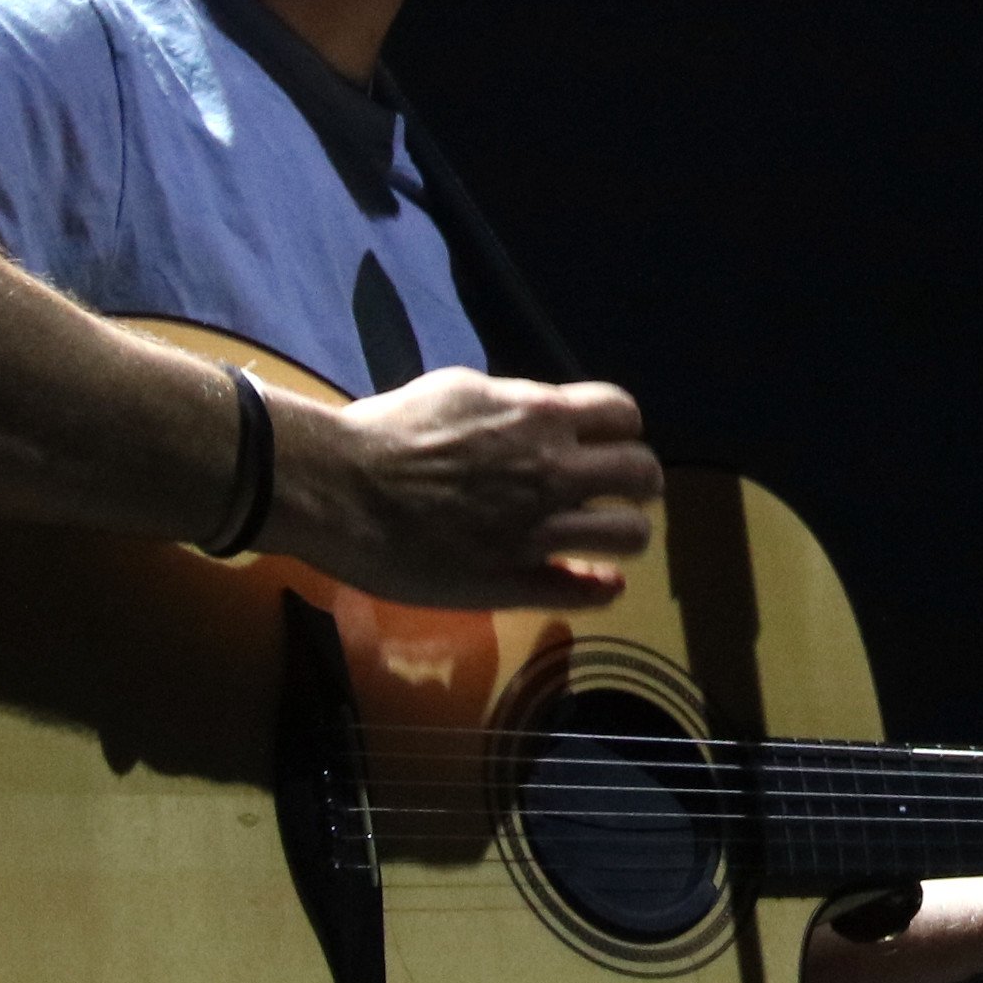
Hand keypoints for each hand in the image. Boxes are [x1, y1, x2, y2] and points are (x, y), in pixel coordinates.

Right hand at [272, 367, 661, 609]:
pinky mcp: (514, 579)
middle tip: (617, 494)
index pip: (623, 415)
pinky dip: (600, 587)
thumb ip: (511, 404)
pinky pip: (585, 591)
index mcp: (538, 416)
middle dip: (637, 483)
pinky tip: (598, 583)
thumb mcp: (459, 391)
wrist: (339, 488)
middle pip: (642, 473)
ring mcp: (537, 529)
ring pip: (630, 535)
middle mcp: (552, 470)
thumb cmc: (387, 432)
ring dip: (626, 536)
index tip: (606, 444)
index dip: (622, 431)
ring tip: (607, 539)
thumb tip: (538, 412)